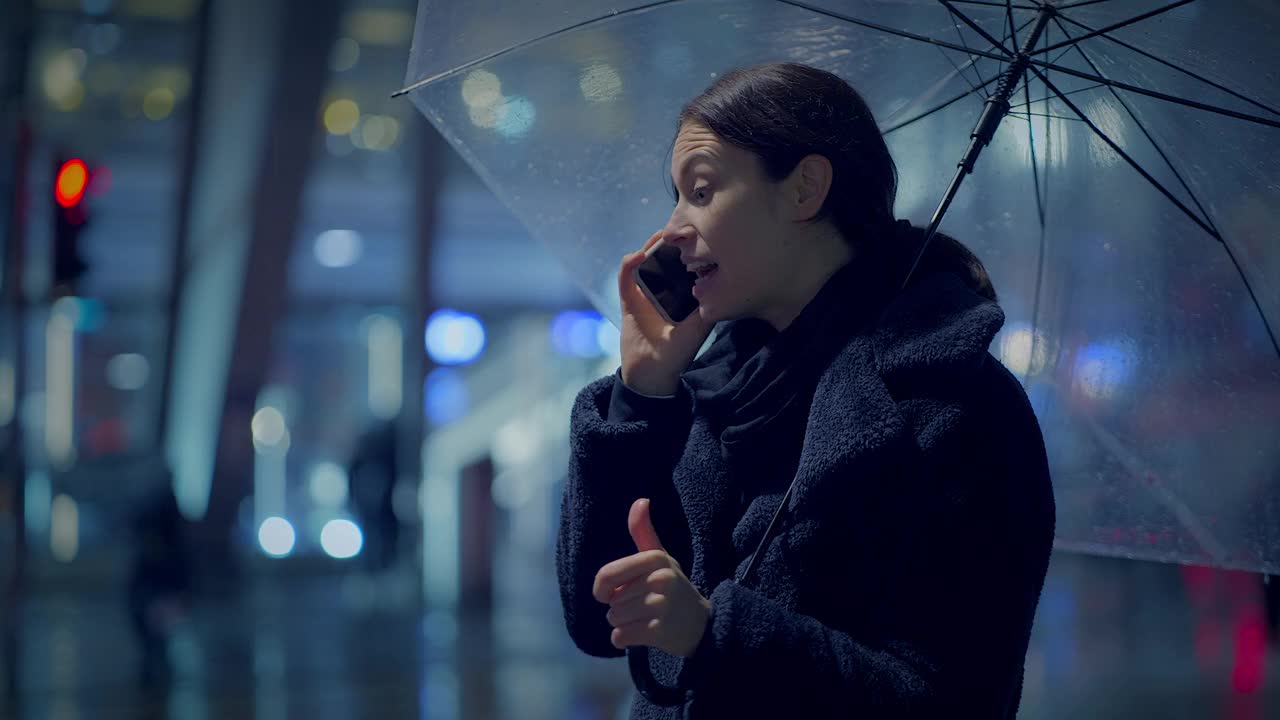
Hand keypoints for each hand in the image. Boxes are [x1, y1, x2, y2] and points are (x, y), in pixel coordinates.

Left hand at [593, 498, 710, 657]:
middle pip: (611, 602)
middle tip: (645, 606)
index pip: (606, 576)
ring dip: (624, 624)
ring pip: (614, 620)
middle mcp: (660, 579)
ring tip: (647, 618)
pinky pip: (620, 637)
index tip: (611, 593)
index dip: (602, 589)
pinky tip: (645, 634)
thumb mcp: (660, 557)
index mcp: (655, 558)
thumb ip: (644, 532)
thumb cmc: (673, 587)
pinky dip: (625, 639)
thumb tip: (641, 500)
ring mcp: (661, 606)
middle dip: (620, 607)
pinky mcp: (659, 631)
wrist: (702, 625)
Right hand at [618, 230, 714, 396]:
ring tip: (662, 236)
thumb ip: (709, 306)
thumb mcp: (700, 327)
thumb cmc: (678, 353)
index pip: (684, 265)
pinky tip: (639, 255)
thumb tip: (724, 281)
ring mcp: (643, 293)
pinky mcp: (628, 299)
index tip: (697, 234)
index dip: (689, 249)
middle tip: (679, 228)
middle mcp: (663, 290)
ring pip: (645, 261)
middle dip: (671, 243)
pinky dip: (630, 263)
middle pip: (664, 258)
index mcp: (681, 295)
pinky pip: (626, 276)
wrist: (651, 374)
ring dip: (651, 246)